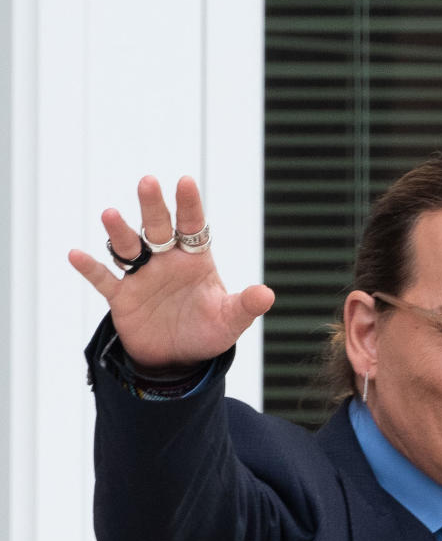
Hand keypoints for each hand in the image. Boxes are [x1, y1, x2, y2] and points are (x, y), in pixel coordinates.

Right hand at [68, 175, 274, 367]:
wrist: (179, 358)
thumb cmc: (206, 331)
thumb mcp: (229, 321)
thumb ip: (245, 306)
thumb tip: (267, 294)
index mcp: (194, 259)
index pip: (192, 226)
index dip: (189, 206)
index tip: (185, 181)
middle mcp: (165, 260)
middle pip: (157, 227)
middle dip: (152, 206)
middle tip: (148, 182)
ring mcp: (141, 276)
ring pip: (128, 247)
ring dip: (119, 232)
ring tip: (109, 215)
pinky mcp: (122, 297)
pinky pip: (103, 279)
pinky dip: (90, 268)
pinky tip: (75, 255)